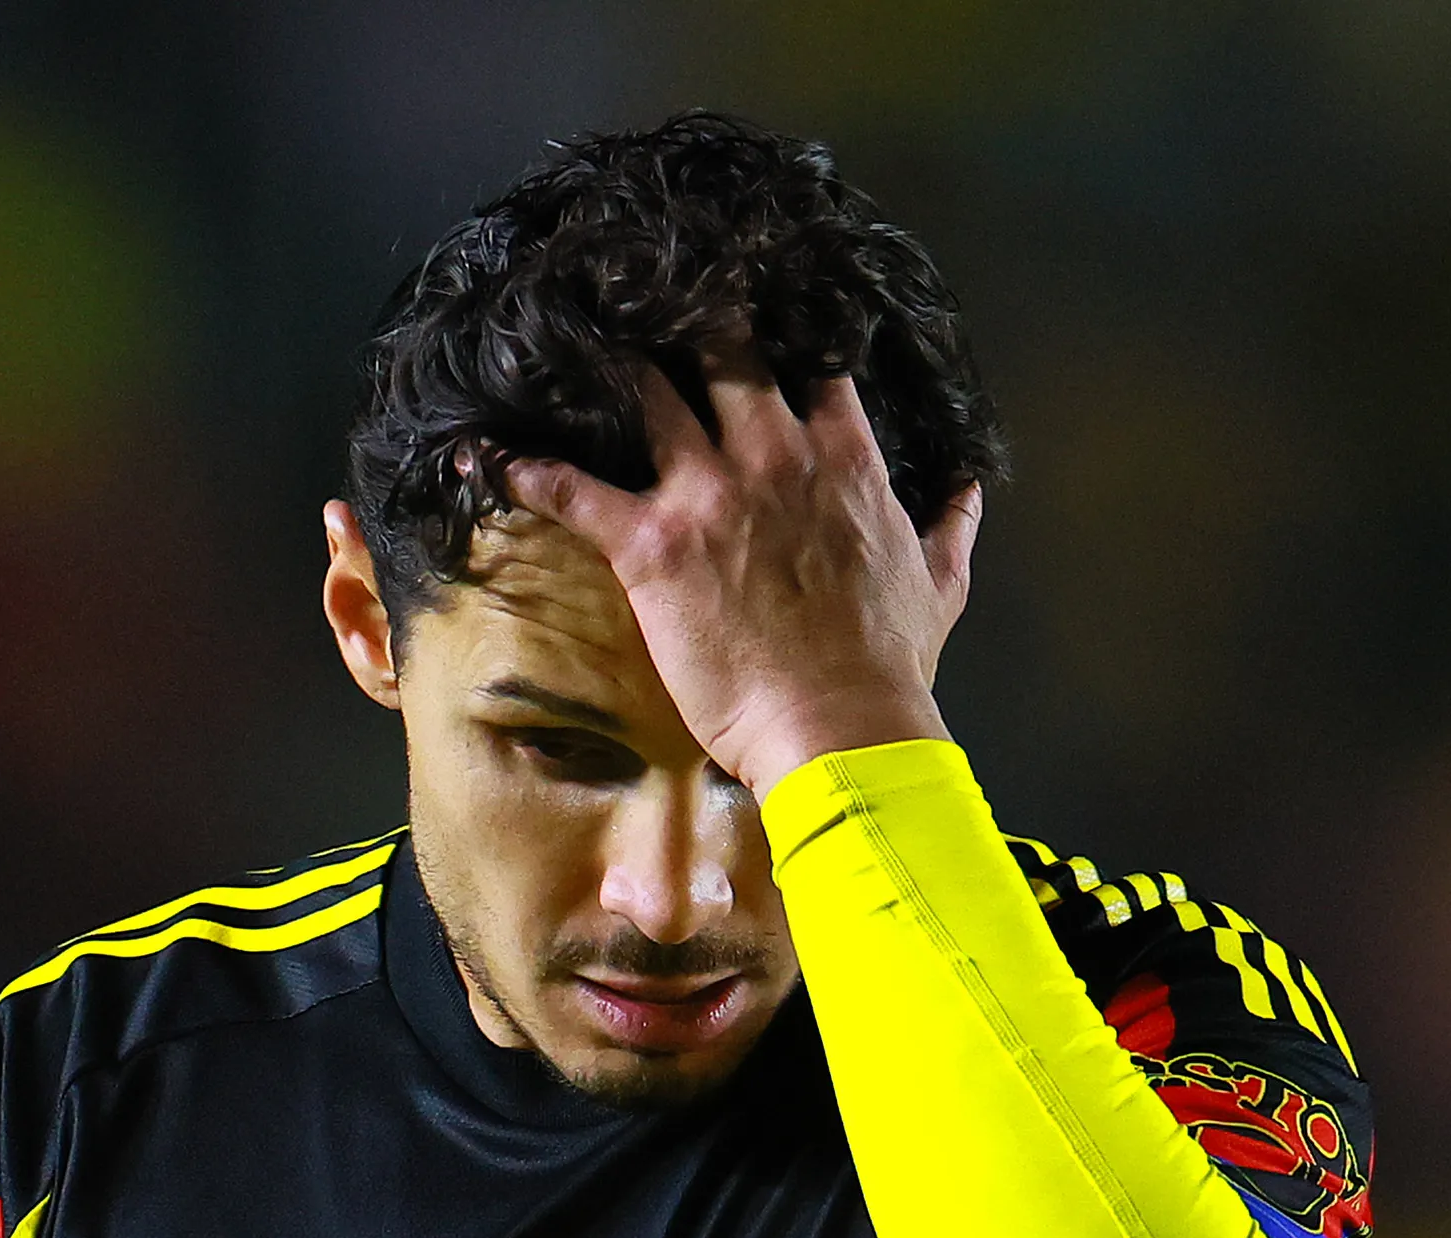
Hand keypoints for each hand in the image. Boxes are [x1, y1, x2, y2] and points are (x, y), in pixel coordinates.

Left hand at [503, 347, 982, 797]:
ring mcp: (710, 494)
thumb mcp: (941, 586)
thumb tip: (968, 488)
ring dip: (608, 368)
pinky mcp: (653, 545)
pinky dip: (525, 470)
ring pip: (649, 393)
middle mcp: (775, 455)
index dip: (784, 335)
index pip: (813, 368)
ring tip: (565, 338)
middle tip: (651, 296)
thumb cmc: (891, 667)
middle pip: (725, 353)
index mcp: (844, 461)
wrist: (843, 729)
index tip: (760, 313)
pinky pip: (573, 490)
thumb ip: (950, 525)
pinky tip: (482, 455)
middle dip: (689, 318)